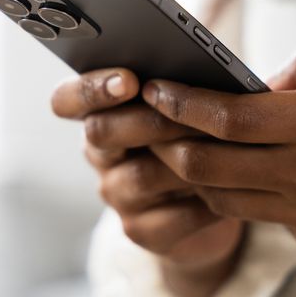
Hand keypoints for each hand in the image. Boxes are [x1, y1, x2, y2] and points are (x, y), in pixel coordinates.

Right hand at [51, 68, 245, 296]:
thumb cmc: (203, 133)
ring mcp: (116, 194)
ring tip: (223, 147)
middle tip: (186, 113)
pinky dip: (202, 203)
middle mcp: (100, 154)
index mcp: (101, 112)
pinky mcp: (140, 231)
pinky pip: (167, 218)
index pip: (66, 100)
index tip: (129, 80)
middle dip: (147, 120)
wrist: (219, 199)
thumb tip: (199, 65)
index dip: (90, 89)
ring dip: (183, 160)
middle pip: (100, 133)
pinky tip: (229, 188)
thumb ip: (180, 85)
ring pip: (139, 176)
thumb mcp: (189, 102)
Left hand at [143, 45, 295, 278]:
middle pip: (209, 165)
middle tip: (158, 127)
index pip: (228, 115)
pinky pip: (268, 219)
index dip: (182, 103)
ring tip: (195, 152)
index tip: (155, 90)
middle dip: (170, 145)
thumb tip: (266, 77)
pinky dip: (252, 197)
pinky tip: (261, 179)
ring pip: (227, 198)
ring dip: (200, 176)